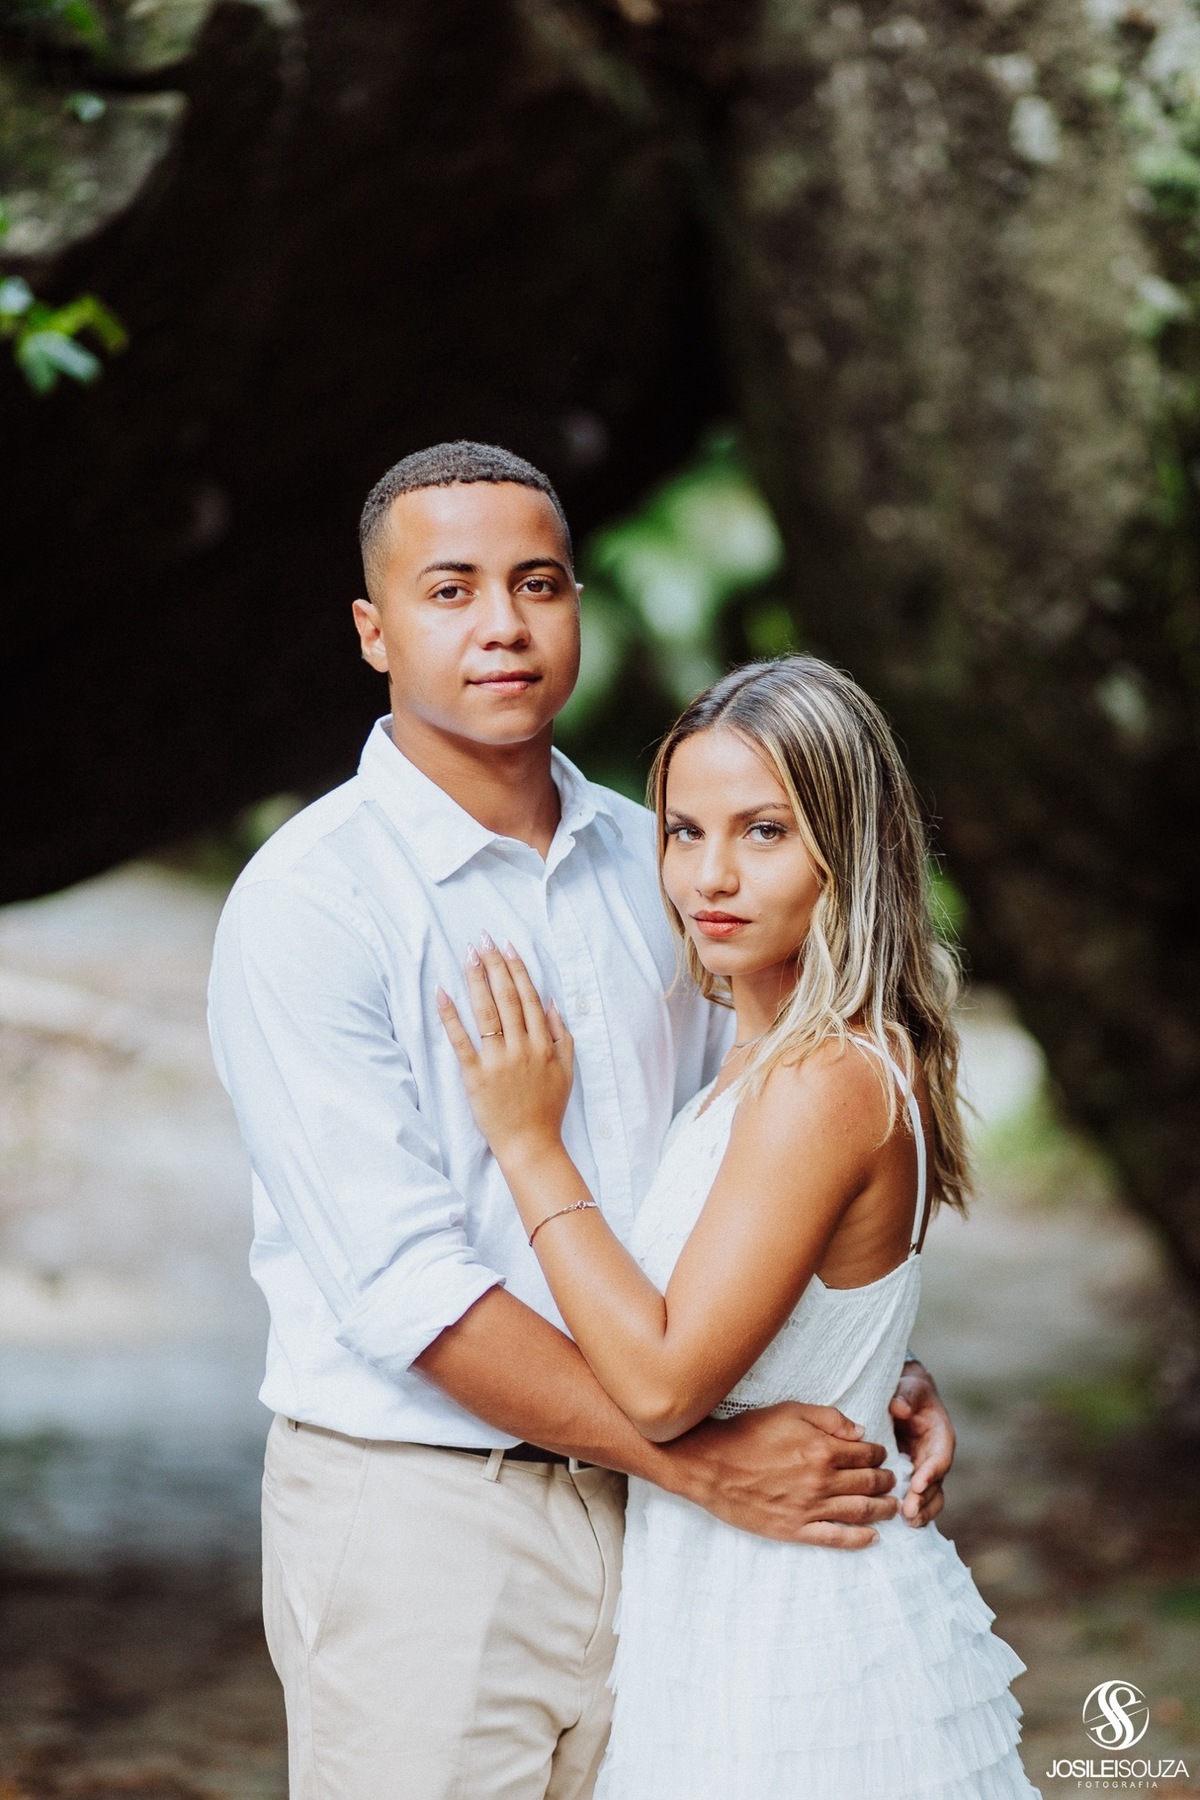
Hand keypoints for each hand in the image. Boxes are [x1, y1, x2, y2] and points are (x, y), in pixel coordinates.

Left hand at [437, 938, 574, 1163]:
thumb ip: (561, 1034)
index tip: (507, 946)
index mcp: (543, 1044)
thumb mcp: (567, 1070)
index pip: (529, 997)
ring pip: (486, 1012)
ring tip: (467, 955)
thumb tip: (551, 1002)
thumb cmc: (548, 1108)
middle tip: (483, 939)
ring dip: (476, 979)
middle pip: (507, 997)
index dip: (518, 969)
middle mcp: (522, 1047)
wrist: (531, 1145)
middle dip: (494, 964)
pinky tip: (443, 992)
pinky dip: (451, 1016)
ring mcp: (498, 1061)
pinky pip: (461, 1040)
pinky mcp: (476, 1076)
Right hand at [663, 1401, 897, 1547]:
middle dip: (886, 1481)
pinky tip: (873, 1537)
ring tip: (892, 1508)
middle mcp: (821, 1481)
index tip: (882, 1455)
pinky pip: (835, 1538)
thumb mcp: (789, 1411)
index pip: (865, 1453)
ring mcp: (809, 1508)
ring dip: (881, 1509)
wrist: (711, 1465)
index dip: (879, 1454)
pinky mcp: (795, 1530)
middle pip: (868, 1483)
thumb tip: (860, 1432)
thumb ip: (829, 1418)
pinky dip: (859, 1540)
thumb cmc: (748, 1433)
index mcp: (822, 1450)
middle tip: (893, 1481)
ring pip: (859, 1512)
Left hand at [890, 1359, 953, 1525]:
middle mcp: (937, 1458)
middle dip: (924, 1499)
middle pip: (936, 1484)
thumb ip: (906, 1396)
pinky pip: (917, 1498)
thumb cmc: (910, 1391)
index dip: (931, 1473)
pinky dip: (912, 1511)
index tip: (917, 1484)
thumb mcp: (910, 1387)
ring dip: (921, 1511)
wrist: (906, 1397)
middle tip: (909, 1512)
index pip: (940, 1458)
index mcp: (941, 1438)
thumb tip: (899, 1407)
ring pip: (930, 1497)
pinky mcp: (913, 1478)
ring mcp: (926, 1471)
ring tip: (907, 1522)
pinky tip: (898, 1523)